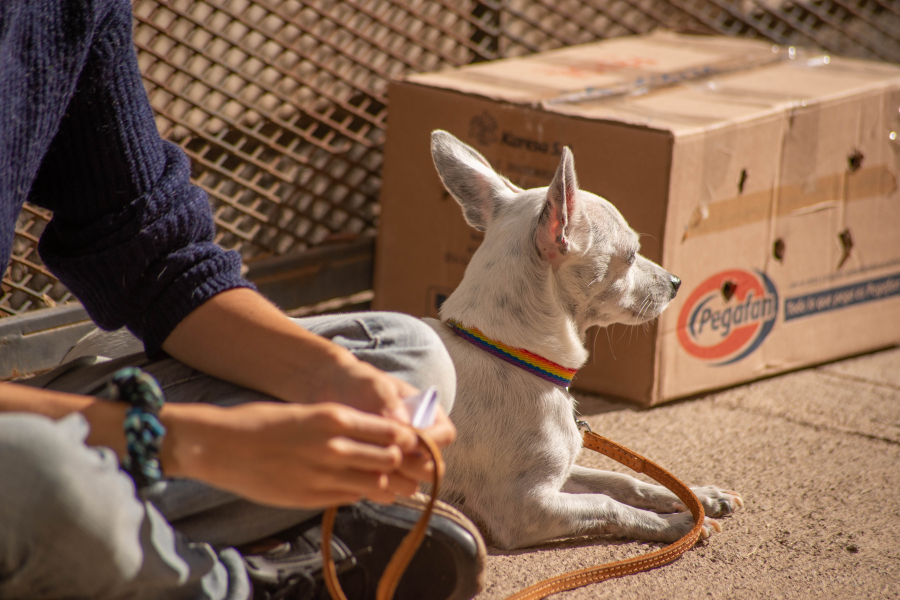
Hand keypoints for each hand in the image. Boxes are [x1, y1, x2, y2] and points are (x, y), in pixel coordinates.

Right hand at [164, 401, 422, 507]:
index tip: (411, 442)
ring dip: (388, 483)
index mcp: (335, 417)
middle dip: (403, 463)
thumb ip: (343, 427)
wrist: (222, 444)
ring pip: (375, 483)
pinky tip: (362, 489)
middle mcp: (334, 445)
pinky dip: (362, 493)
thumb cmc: (264, 422)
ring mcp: (323, 474)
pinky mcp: (312, 496)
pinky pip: (351, 497)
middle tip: (407, 465)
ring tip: (392, 482)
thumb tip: (376, 440)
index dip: (407, 440)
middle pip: (390, 458)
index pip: (391, 431)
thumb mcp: (310, 414)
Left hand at [300, 355, 456, 483]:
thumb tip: (402, 423)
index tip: (406, 441)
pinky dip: (375, 487)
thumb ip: (387, 401)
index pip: (444, 435)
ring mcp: (400, 459)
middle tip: (387, 459)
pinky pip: (387, 490)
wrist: (329, 391)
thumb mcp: (372, 384)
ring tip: (369, 466)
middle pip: (431, 467)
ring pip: (411, 483)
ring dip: (394, 480)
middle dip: (413, 467)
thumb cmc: (357, 382)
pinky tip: (356, 473)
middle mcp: (418, 440)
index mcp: (428, 414)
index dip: (430, 442)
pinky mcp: (382, 472)